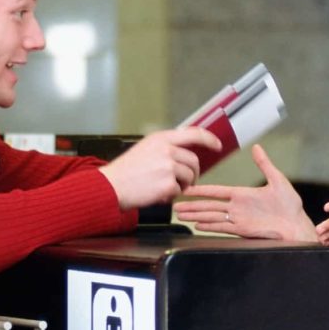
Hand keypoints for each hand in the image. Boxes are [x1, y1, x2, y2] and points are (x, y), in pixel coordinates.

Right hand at [98, 128, 221, 209]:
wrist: (111, 187)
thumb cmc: (125, 172)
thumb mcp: (144, 149)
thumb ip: (165, 148)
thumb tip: (184, 154)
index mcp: (161, 138)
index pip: (194, 133)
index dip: (209, 139)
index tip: (217, 145)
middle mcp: (166, 149)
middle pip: (194, 161)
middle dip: (193, 173)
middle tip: (186, 182)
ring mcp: (168, 166)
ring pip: (189, 177)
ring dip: (182, 186)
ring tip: (166, 189)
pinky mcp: (168, 183)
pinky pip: (179, 191)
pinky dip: (171, 196)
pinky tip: (158, 195)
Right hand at [174, 145, 317, 240]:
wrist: (296, 226)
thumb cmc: (290, 206)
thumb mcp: (278, 181)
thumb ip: (265, 165)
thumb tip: (257, 148)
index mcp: (242, 195)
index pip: (216, 191)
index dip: (202, 190)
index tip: (188, 188)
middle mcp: (237, 207)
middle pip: (209, 205)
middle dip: (192, 205)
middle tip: (176, 205)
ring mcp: (238, 220)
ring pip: (212, 217)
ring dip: (196, 216)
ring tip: (181, 215)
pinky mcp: (243, 231)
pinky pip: (222, 228)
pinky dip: (210, 227)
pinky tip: (198, 226)